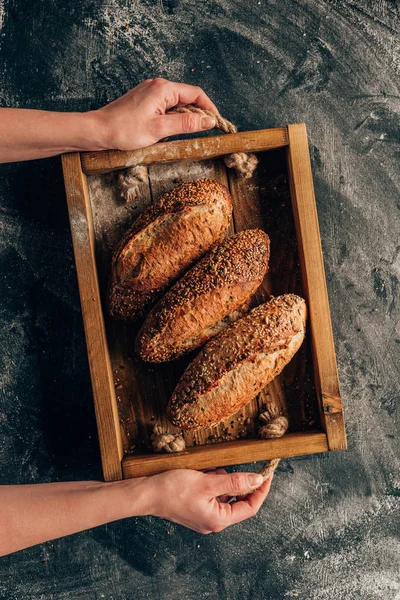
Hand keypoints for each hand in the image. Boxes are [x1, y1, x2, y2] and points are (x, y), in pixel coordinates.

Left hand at [93, 78, 218, 150]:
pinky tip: (169, 131)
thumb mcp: (160, 129)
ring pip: (176, 103)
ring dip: (184, 117)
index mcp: (163, 88)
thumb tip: (208, 121)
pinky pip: (165, 106)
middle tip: (204, 132)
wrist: (98, 130)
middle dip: (198, 114)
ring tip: (185, 134)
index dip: (210, 108)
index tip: (217, 122)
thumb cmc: (125, 130)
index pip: (196, 94)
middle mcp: (158, 85)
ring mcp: (150, 92)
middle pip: (187, 97)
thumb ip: (186, 123)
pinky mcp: (144, 100)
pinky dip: (172, 118)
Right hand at [144, 468, 271, 533]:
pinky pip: (212, 494)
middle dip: (234, 482)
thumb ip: (235, 482)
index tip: (267, 474)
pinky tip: (200, 475)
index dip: (261, 490)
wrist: (146, 494)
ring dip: (221, 480)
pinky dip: (211, 482)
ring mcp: (204, 516)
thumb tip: (258, 480)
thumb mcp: (208, 482)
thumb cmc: (173, 489)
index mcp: (219, 520)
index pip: (250, 507)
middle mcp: (213, 521)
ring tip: (206, 472)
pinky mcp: (196, 508)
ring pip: (224, 495)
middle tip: (225, 468)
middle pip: (237, 501)